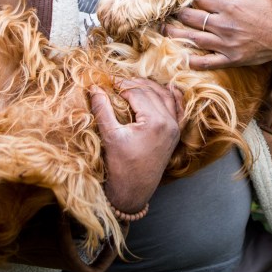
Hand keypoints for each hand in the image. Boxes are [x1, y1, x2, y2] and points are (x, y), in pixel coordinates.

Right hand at [89, 77, 182, 212]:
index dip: (120, 84)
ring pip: (165, 96)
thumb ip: (102, 109)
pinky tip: (168, 87)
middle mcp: (169, 122)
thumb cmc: (120, 166)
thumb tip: (94, 88)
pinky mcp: (175, 134)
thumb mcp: (110, 136)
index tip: (106, 80)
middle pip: (151, 92)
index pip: (137, 92)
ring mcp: (175, 128)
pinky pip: (177, 108)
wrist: (133, 192)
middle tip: (116, 81)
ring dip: (150, 87)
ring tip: (132, 83)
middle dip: (133, 84)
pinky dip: (172, 96)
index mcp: (155, 122)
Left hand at [169, 0, 271, 70]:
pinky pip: (207, 62)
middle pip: (192, 18)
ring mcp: (225, 44)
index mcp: (229, 7)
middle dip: (177, 14)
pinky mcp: (229, 59)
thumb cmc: (269, 11)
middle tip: (168, 12)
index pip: (200, 0)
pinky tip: (181, 58)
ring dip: (175, 34)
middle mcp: (224, 25)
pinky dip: (192, 61)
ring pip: (193, 39)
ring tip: (164, 29)